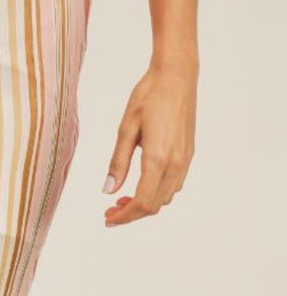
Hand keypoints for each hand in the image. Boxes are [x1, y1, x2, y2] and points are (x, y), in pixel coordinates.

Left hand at [102, 58, 197, 226]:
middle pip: (154, 205)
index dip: (124, 216)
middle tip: (109, 211)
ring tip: (122, 198)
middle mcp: (176, 164)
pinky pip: (174, 185)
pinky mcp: (188, 154)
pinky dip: (156, 192)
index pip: (142, 202)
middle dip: (131, 214)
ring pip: (165, 197)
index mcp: (158, 159)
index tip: (107, 219)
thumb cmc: (149, 95)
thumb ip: (118, 161)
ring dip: (145, 204)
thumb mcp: (127, 126)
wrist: (177, 76)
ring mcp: (185, 160)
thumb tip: (108, 190)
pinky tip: (141, 182)